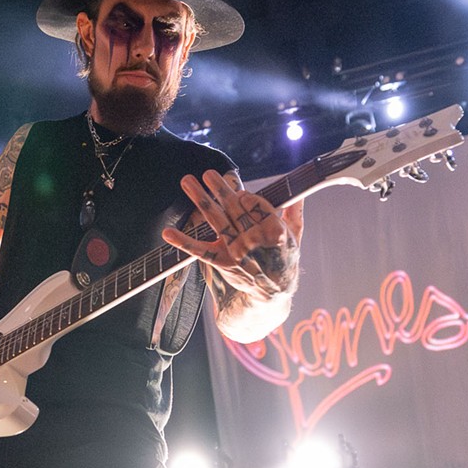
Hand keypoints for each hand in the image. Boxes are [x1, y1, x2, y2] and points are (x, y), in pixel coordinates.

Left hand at [162, 169, 302, 297]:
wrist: (273, 292)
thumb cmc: (284, 260)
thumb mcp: (295, 236)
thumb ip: (294, 212)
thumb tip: (299, 191)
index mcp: (275, 232)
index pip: (256, 206)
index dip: (245, 197)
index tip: (238, 192)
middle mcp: (255, 241)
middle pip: (234, 209)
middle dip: (220, 190)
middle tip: (208, 174)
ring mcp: (237, 252)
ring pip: (217, 221)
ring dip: (201, 199)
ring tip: (187, 182)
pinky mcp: (223, 263)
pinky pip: (201, 251)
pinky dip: (183, 242)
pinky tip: (168, 232)